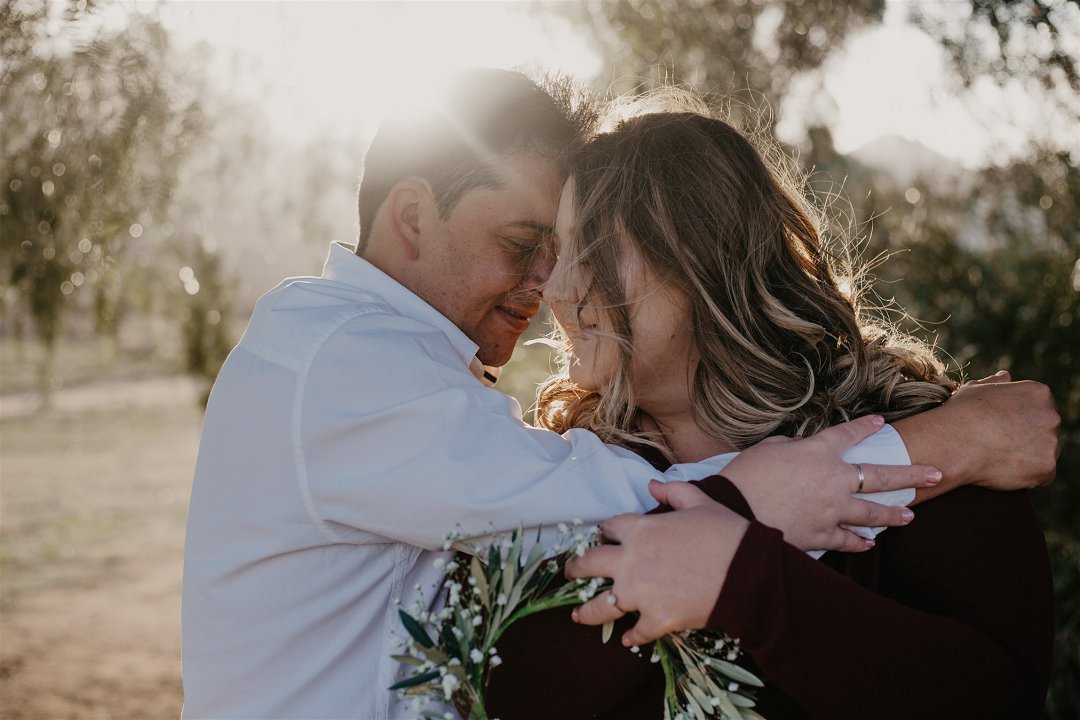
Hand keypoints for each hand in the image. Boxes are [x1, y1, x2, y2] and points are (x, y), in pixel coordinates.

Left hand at [566, 480, 747, 646]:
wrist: (748, 572)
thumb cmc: (726, 532)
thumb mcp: (699, 501)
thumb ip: (672, 491)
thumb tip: (651, 484)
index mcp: (640, 530)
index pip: (609, 528)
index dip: (604, 532)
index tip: (601, 538)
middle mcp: (631, 561)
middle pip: (590, 564)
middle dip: (575, 568)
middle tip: (568, 572)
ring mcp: (641, 594)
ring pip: (601, 606)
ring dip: (587, 612)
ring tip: (577, 615)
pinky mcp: (657, 619)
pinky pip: (636, 632)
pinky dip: (631, 636)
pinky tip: (627, 639)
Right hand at [721, 415, 941, 552]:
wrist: (734, 513)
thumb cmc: (743, 476)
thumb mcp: (765, 450)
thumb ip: (790, 447)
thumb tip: (800, 449)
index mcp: (817, 452)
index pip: (848, 434)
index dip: (865, 426)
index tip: (880, 422)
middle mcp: (833, 480)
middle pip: (880, 476)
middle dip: (912, 474)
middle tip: (936, 473)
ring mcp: (831, 510)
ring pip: (872, 513)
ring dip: (893, 514)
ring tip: (910, 516)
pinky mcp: (822, 535)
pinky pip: (848, 540)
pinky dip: (859, 542)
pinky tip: (870, 543)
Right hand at [893, 371, 1059, 491]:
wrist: (952, 442)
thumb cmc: (960, 414)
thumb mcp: (975, 390)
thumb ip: (995, 384)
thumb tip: (1006, 376)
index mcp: (1037, 392)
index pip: (1039, 409)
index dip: (1019, 420)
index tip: (1002, 428)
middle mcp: (1050, 415)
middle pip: (1046, 430)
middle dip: (1028, 438)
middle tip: (999, 445)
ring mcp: (1051, 441)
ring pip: (1045, 453)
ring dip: (1028, 457)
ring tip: (999, 457)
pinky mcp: (1047, 466)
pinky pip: (1043, 475)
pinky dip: (1028, 476)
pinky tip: (1005, 470)